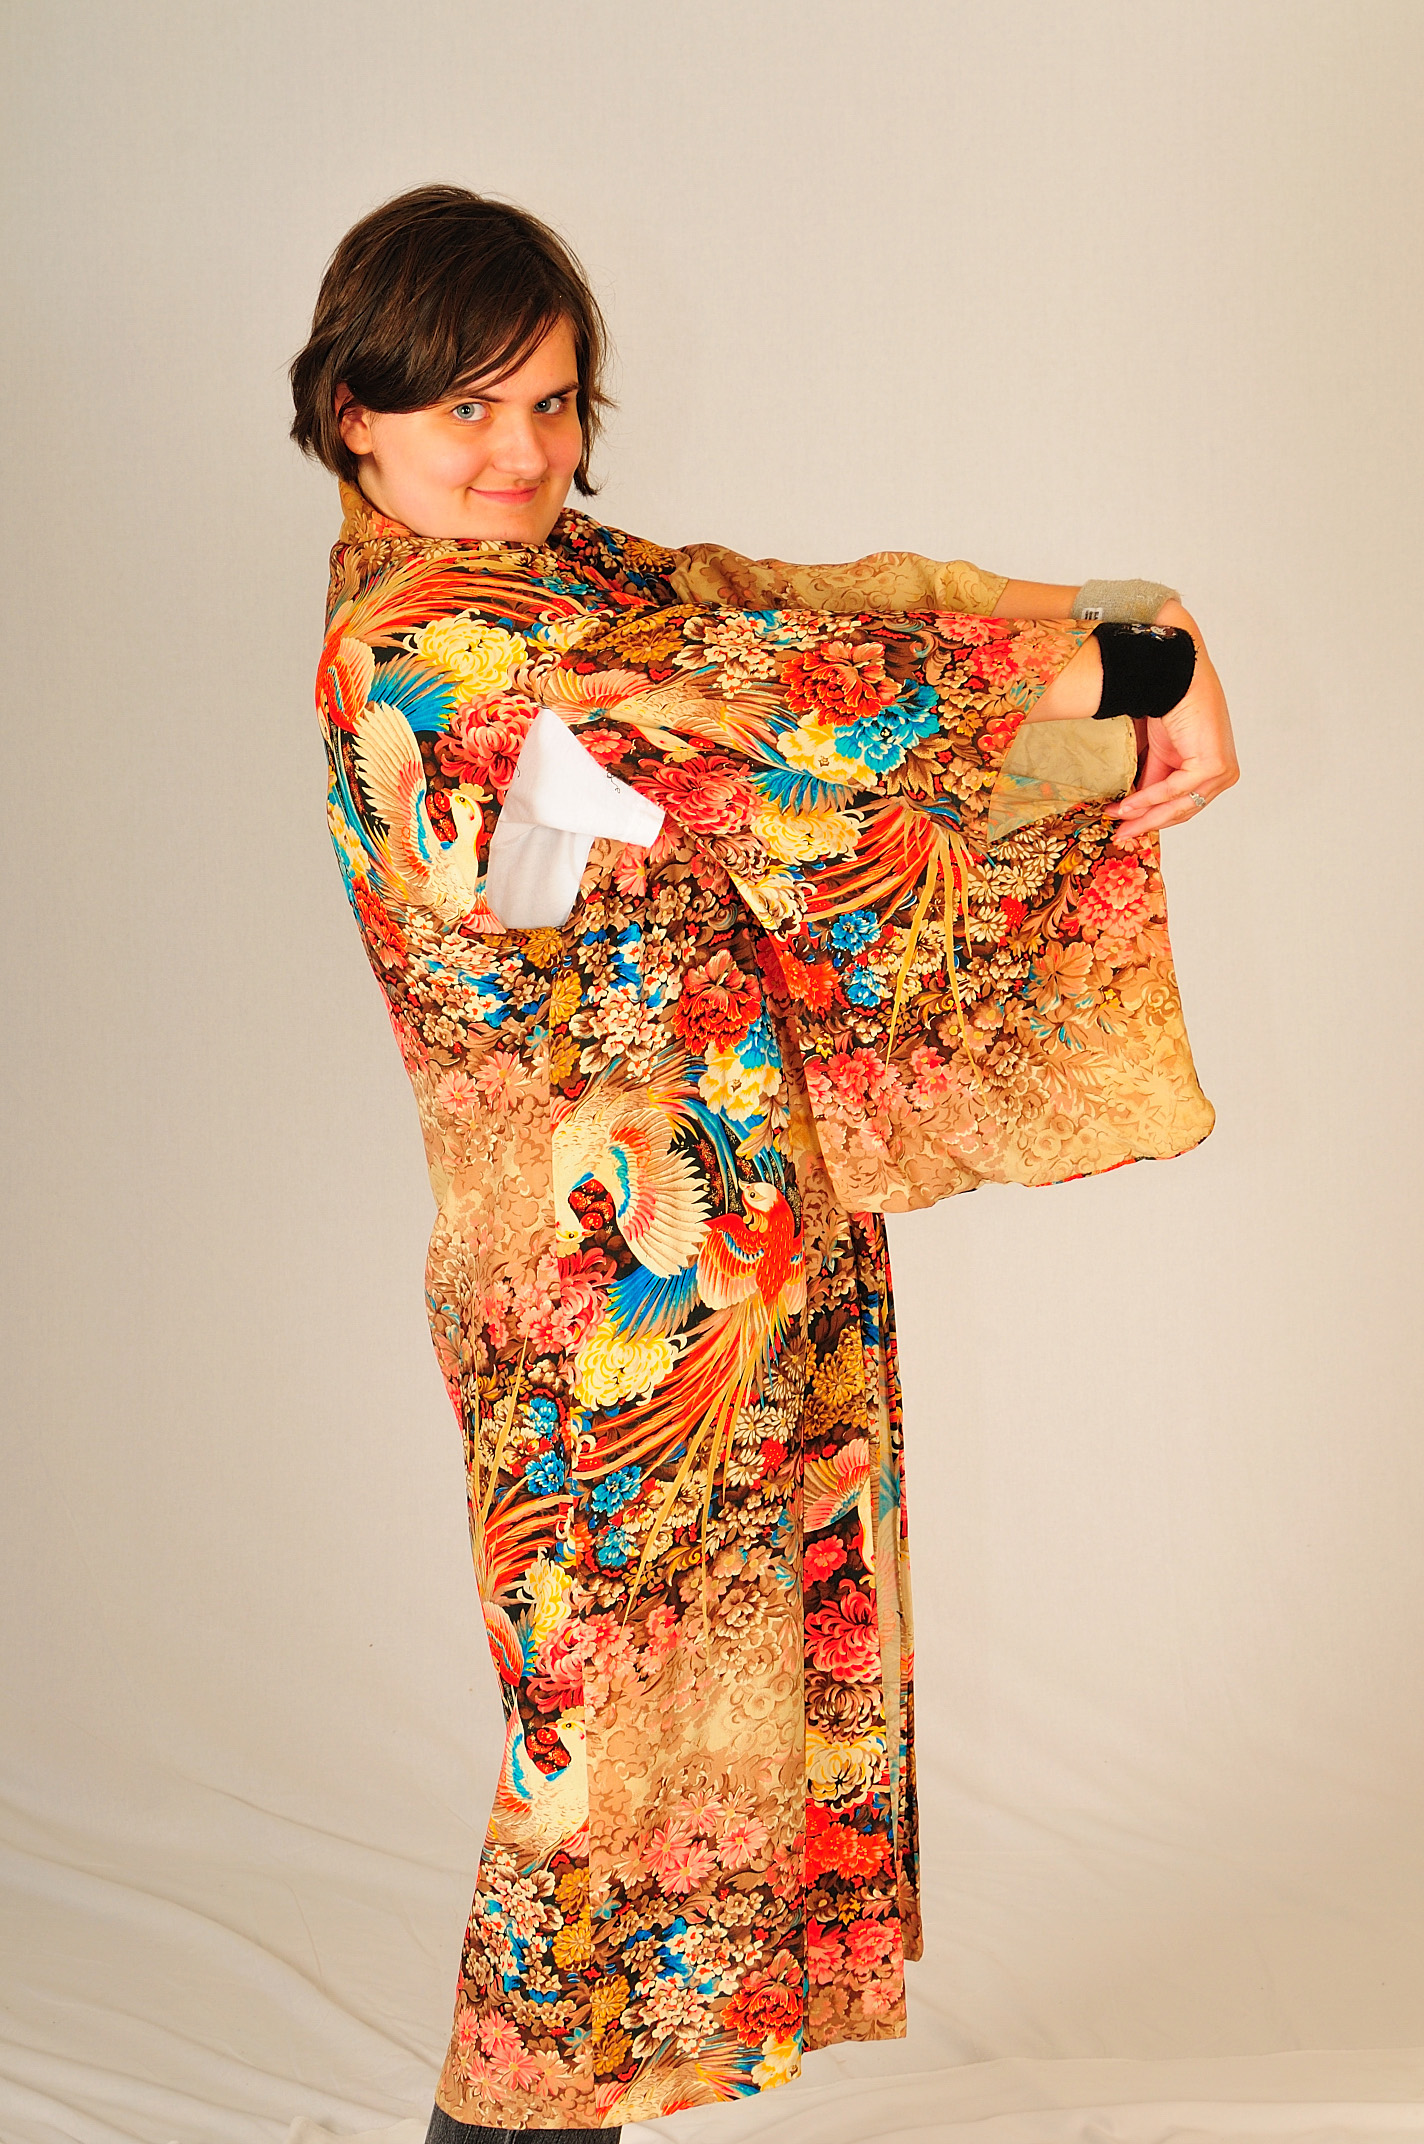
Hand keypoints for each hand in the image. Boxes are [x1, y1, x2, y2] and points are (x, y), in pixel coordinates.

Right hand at [1107, 601, 1238, 846]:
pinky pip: (1175, 790)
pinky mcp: (1213, 766)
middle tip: (1120, 833)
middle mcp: (1223, 774)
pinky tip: (1127, 805)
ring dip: (1144, 813)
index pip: (1183, 804)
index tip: (1125, 828)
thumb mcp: (1160, 754)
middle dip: (1147, 822)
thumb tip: (1135, 810)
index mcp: (1214, 771)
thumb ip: (1152, 782)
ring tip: (1117, 819)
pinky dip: (1149, 799)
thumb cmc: (1171, 706)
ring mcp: (1222, 771)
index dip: (1153, 818)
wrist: (1175, 677)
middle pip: (1182, 810)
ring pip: (1178, 805)